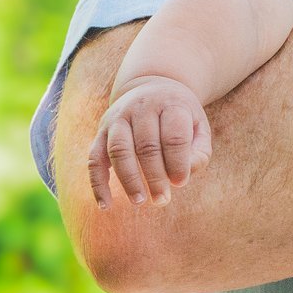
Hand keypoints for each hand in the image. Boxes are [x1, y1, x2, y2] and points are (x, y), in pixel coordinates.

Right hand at [89, 77, 210, 206]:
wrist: (152, 87)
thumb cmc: (180, 116)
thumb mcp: (198, 127)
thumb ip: (199, 152)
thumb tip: (182, 178)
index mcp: (170, 104)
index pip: (173, 137)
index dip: (178, 162)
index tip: (180, 183)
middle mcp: (140, 108)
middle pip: (146, 146)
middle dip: (154, 176)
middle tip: (162, 200)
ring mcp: (117, 118)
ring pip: (118, 150)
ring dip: (128, 179)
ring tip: (139, 201)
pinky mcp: (100, 132)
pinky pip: (94, 159)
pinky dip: (97, 183)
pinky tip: (105, 205)